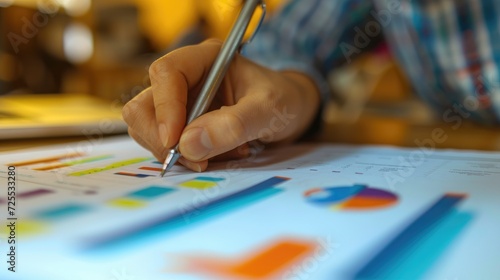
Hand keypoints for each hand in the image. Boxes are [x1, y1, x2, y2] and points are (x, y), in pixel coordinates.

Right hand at [122, 39, 319, 171]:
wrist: (293, 112)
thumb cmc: (285, 100)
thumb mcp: (269, 110)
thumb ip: (234, 124)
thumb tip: (188, 145)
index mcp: (205, 58)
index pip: (166, 73)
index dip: (164, 108)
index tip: (175, 142)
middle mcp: (187, 79)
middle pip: (144, 106)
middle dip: (163, 138)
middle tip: (197, 160)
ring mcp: (182, 104)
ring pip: (150, 130)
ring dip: (181, 152)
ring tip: (226, 153)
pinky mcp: (184, 126)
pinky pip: (169, 147)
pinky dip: (191, 158)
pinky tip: (223, 155)